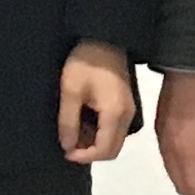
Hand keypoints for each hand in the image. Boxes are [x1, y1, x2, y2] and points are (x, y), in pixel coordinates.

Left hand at [59, 40, 139, 162]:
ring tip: (73, 131)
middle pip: (112, 149)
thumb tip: (67, 146)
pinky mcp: (125, 103)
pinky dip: (100, 132)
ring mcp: (129, 110)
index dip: (84, 157)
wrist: (105, 38)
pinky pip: (114, 128)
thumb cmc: (86, 62)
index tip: (65, 151)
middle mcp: (127, 116)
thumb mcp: (71, 91)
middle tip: (68, 143)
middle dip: (90, 153)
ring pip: (114, 140)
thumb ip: (68, 122)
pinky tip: (84, 121)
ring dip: (94, 142)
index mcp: (115, 114)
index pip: (104, 150)